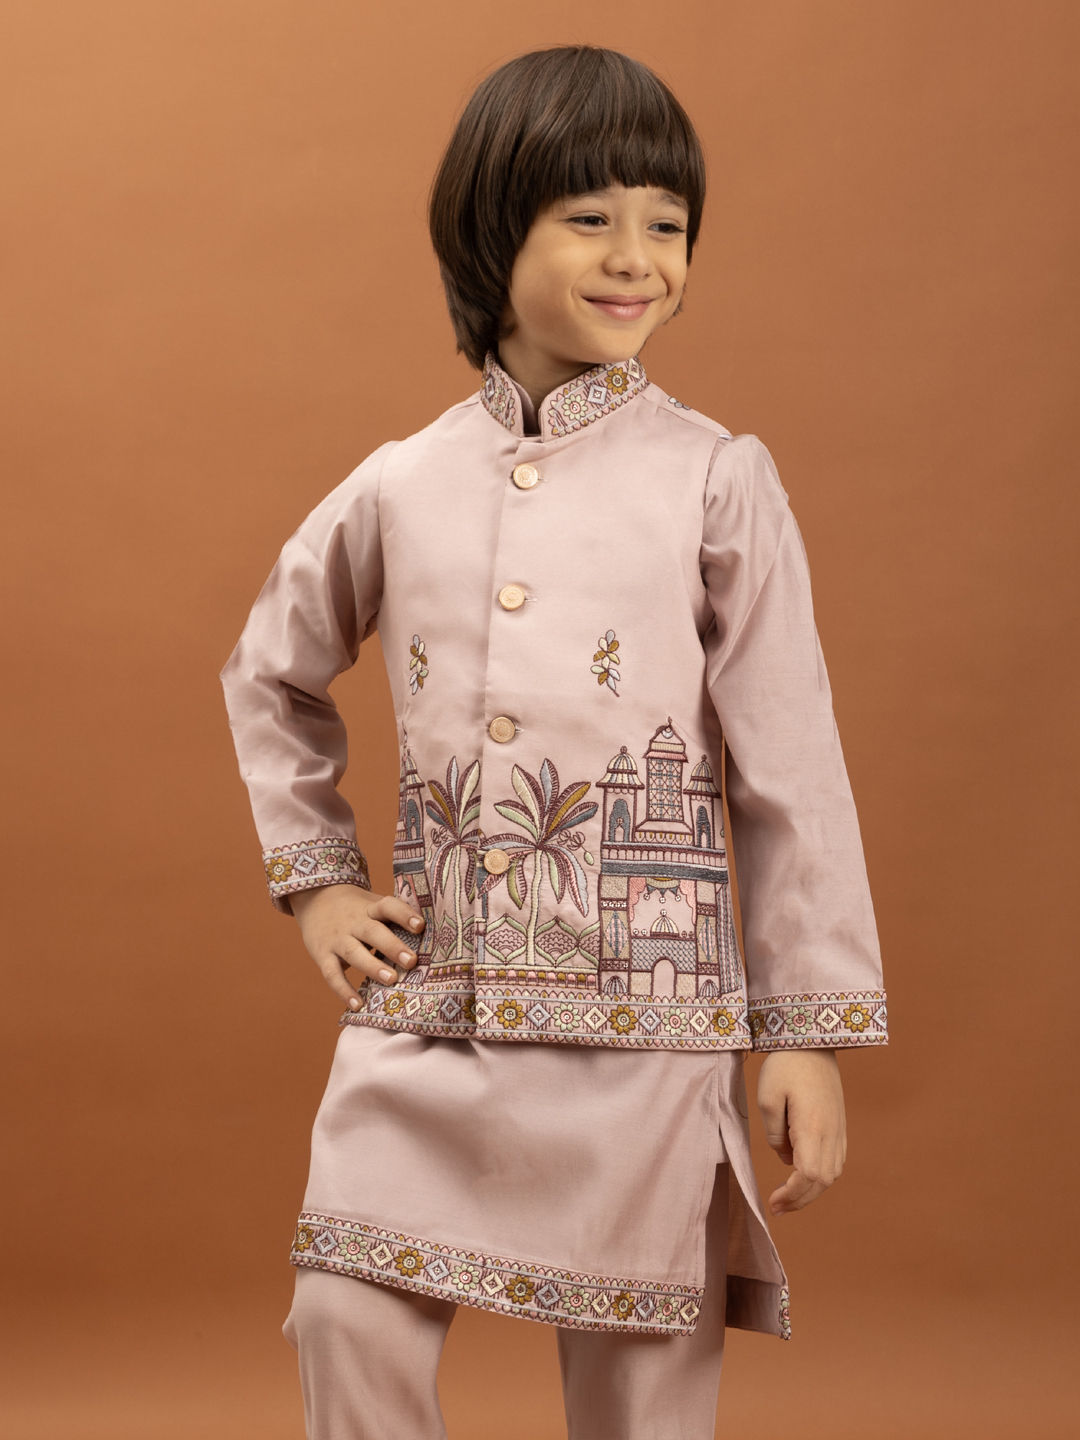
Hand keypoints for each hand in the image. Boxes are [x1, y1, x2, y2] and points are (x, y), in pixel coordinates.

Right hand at [287, 884, 425, 1009]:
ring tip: (391, 980)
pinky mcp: (322, 955)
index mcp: (370, 908)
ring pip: (354, 953)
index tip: (420, 926)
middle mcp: (353, 921)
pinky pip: (332, 974)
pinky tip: (358, 1004)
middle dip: (392, 946)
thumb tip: (434, 940)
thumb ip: (395, 920)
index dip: (404, 914)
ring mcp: (336, 938)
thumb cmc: (357, 909)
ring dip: (372, 967)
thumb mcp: (373, 905)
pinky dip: (343, 990)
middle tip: (412, 961)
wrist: (315, 899)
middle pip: (372, 931)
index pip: (388, 906)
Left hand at [756, 1049, 846, 1215]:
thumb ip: (774, 1135)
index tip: (773, 1202)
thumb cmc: (785, 1066)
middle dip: (801, 1200)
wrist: (812, 1041)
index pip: (809, 1176)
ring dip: (811, 1190)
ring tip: (787, 1196)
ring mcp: (839, 1129)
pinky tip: (802, 1175)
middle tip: (777, 1207)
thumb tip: (785, 1158)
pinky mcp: (839, 1124)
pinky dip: (820, 1175)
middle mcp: (832, 1132)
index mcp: (813, 1127)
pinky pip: (835, 1160)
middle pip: (823, 1181)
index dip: (793, 1195)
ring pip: (832, 1173)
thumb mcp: (767, 1098)